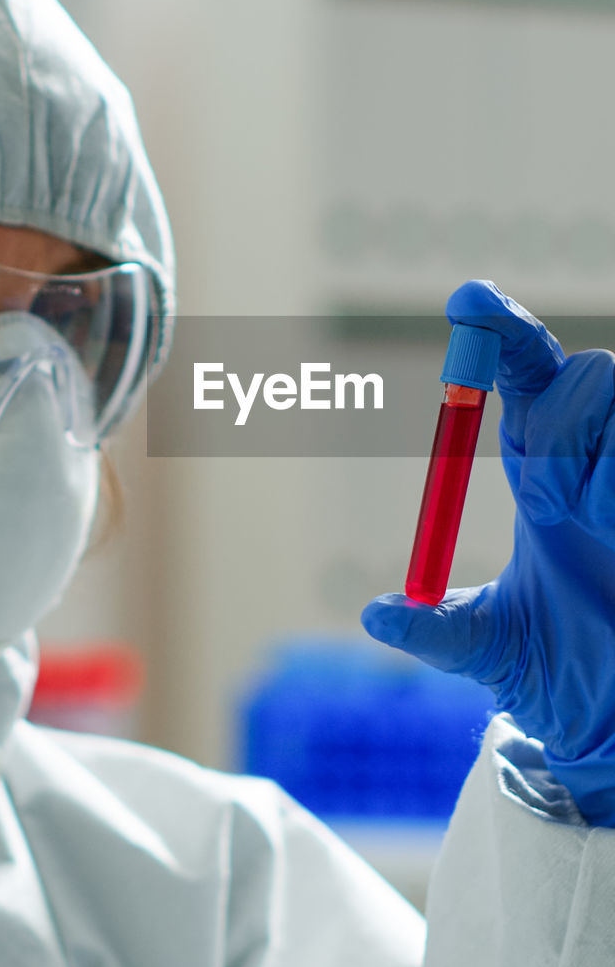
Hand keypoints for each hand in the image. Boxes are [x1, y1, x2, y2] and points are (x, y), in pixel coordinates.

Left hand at [362, 280, 614, 825]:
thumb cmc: (564, 669)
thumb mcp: (488, 648)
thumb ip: (436, 630)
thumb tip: (375, 614)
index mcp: (545, 469)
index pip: (526, 371)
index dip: (499, 327)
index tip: (467, 297)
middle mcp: (601, 456)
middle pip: (589, 374)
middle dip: (565, 431)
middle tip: (549, 507)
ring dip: (601, 465)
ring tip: (595, 530)